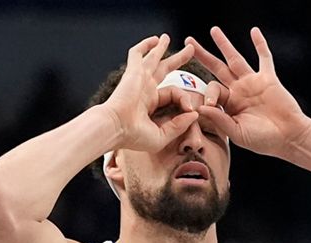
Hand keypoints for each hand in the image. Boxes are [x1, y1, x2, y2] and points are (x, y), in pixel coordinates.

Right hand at [99, 34, 198, 152]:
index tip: (191, 110)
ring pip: (152, 58)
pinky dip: (145, 45)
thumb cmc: (134, 136)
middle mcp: (144, 90)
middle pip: (164, 70)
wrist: (116, 128)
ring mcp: (139, 79)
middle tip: (189, 50)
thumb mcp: (162, 135)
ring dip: (161, 47)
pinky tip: (155, 39)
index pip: (173, 94)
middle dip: (178, 59)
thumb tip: (194, 114)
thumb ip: (179, 126)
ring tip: (167, 37)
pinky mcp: (133, 72)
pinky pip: (138, 54)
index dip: (185, 100)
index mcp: (150, 104)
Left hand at [185, 27, 310, 157]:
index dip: (209, 96)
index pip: (213, 91)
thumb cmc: (263, 140)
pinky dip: (260, 44)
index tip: (210, 106)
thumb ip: (220, 120)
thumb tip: (201, 108)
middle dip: (203, 55)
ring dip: (224, 44)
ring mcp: (253, 83)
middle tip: (188, 42)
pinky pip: (264, 58)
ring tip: (213, 30)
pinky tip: (254, 31)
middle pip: (217, 68)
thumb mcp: (237, 133)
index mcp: (229, 105)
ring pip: (235, 59)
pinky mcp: (268, 79)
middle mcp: (239, 91)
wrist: (289, 137)